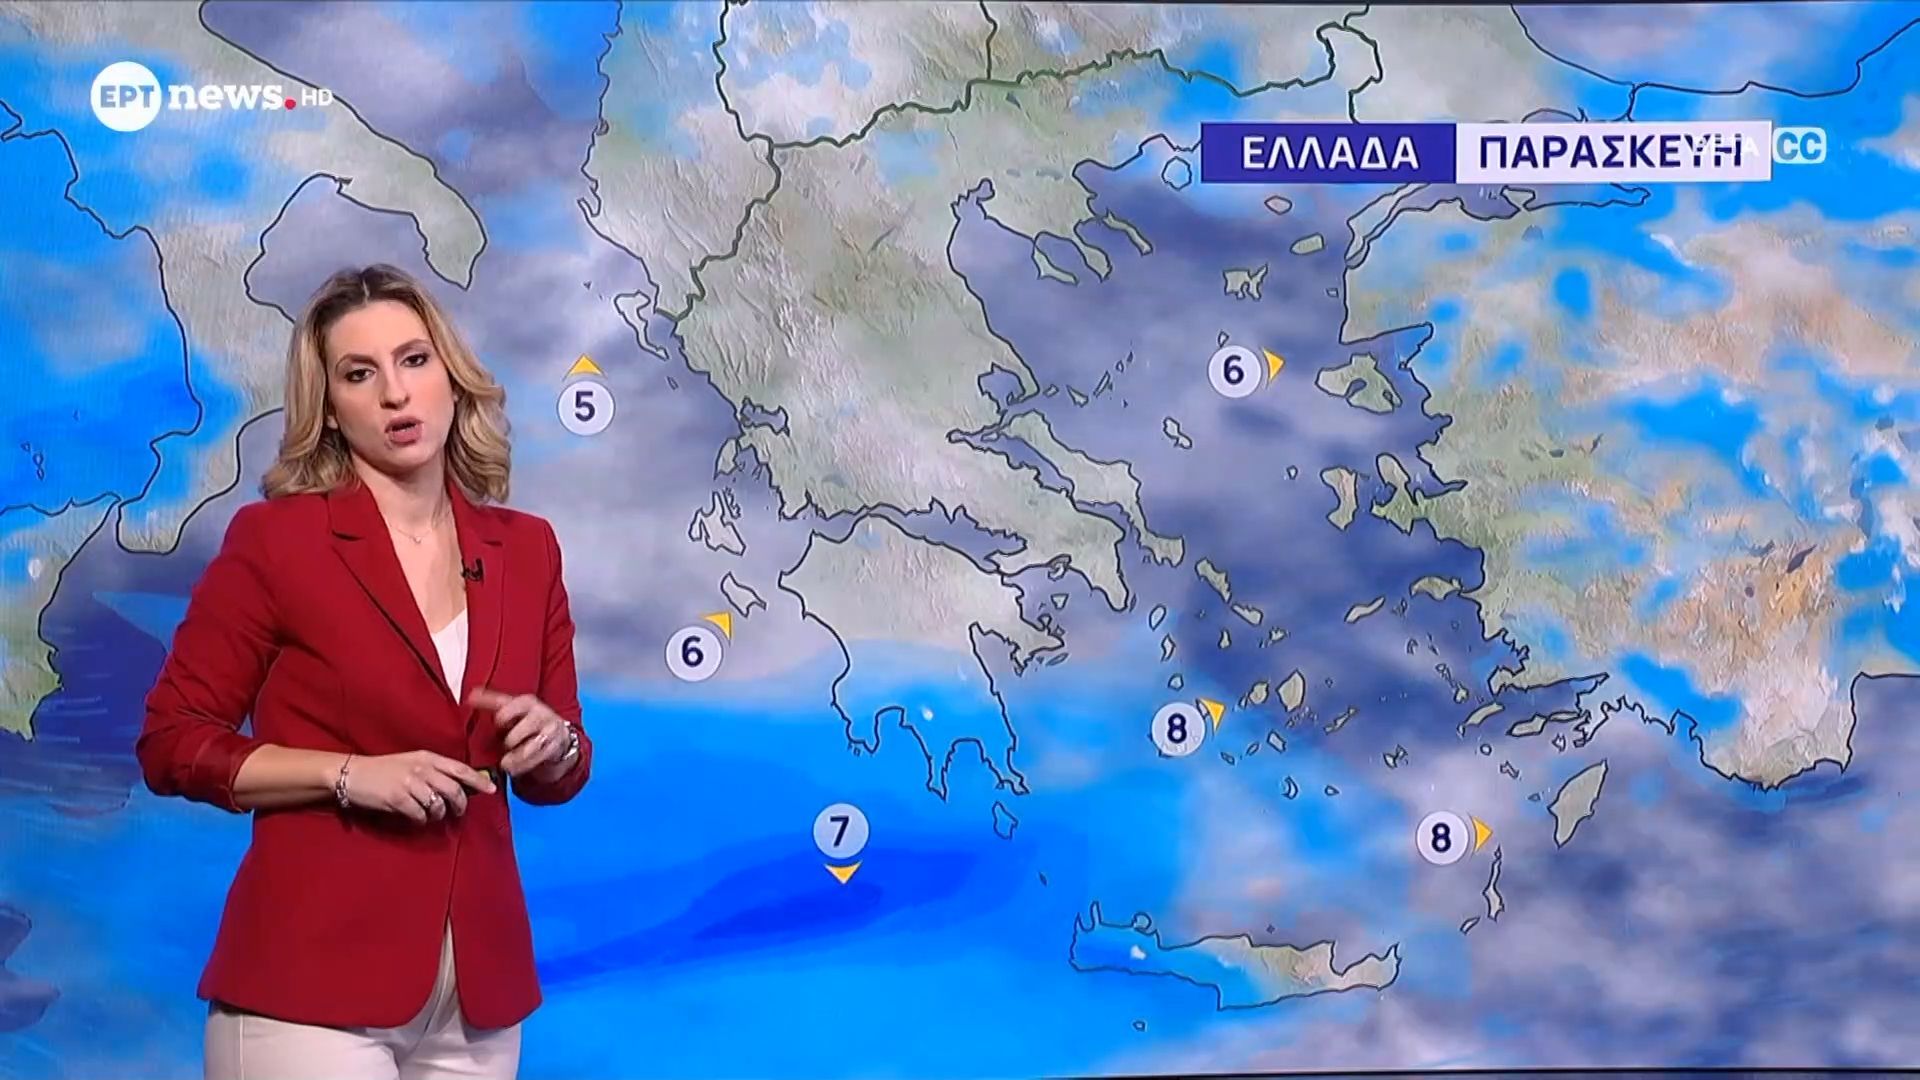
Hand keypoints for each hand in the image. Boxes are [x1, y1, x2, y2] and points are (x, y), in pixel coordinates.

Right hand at [340, 750, 495, 822]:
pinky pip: (420, 815)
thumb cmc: (383, 769)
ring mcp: (410, 783)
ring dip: (438, 814)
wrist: (353, 774)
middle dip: (460, 805)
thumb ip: (433, 771)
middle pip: (454, 790)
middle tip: (458, 812)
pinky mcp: (398, 798)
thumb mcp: (411, 762)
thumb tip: (458, 786)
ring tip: (431, 814)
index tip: (492, 789)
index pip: (460, 768)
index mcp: (427, 757)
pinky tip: (415, 817)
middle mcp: (421, 768)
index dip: (478, 780)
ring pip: (438, 805)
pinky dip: (421, 819)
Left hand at [468, 688, 575, 777]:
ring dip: (516, 758)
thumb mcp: (511, 707)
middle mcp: (541, 714)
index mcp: (528, 702)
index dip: (503, 718)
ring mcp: (550, 730)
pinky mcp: (555, 746)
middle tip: (506, 745)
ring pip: (530, 748)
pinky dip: (524, 766)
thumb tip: (470, 696)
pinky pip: (538, 759)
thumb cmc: (529, 720)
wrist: (558, 734)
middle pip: (522, 729)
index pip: (512, 707)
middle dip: (511, 741)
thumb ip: (490, 701)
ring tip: (506, 764)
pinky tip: (516, 768)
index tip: (499, 724)